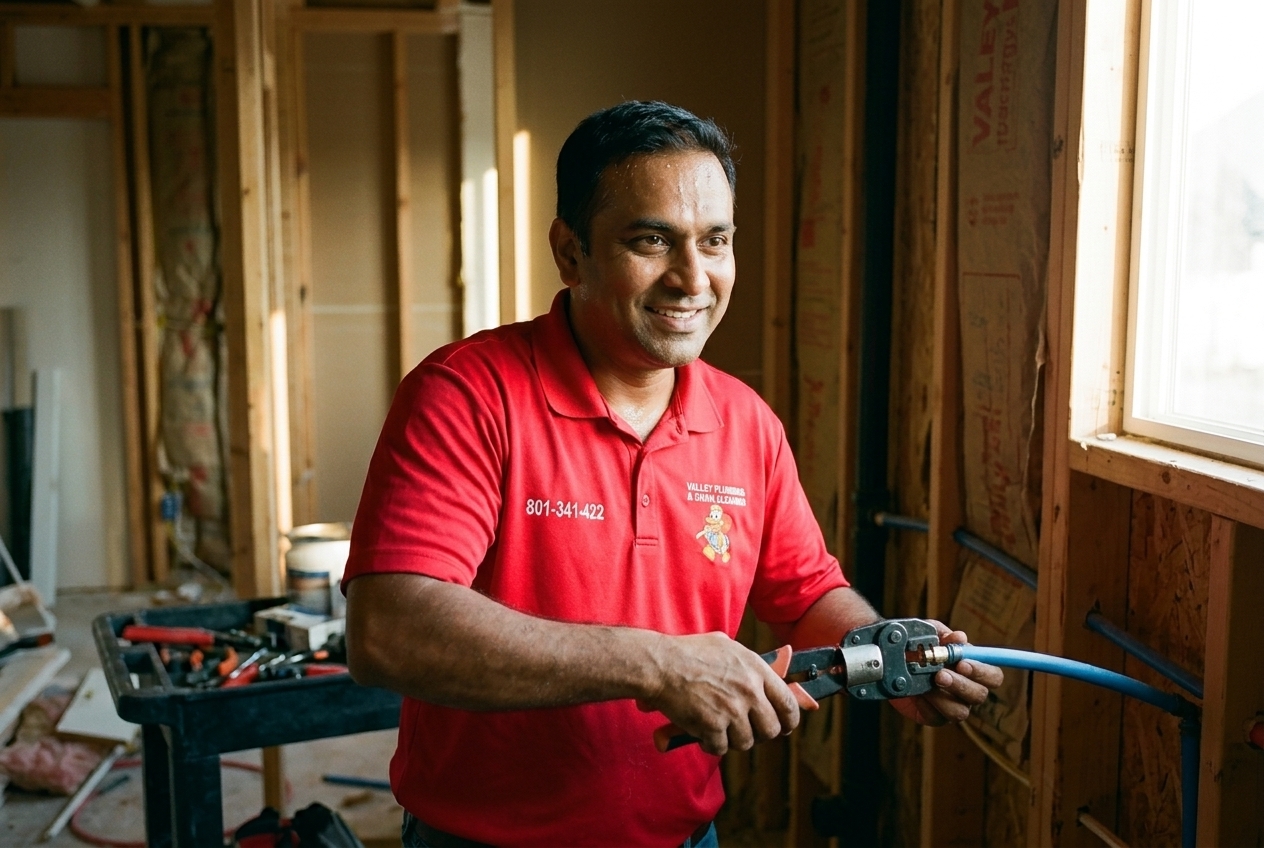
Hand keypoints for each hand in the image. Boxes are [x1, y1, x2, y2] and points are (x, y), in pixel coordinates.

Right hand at [637, 632, 799, 755]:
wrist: (660, 664)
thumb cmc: (689, 653)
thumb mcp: (727, 647)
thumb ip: (749, 665)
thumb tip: (767, 678)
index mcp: (756, 669)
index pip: (788, 704)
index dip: (789, 720)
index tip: (784, 726)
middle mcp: (749, 691)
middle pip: (772, 730)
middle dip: (759, 733)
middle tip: (745, 730)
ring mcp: (732, 710)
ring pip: (746, 742)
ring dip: (732, 739)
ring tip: (718, 727)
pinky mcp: (713, 726)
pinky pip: (721, 748)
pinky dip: (711, 744)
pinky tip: (702, 732)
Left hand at [889, 621, 1002, 725]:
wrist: (890, 661)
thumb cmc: (916, 646)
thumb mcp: (927, 633)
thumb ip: (944, 634)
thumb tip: (960, 637)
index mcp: (972, 670)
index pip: (993, 676)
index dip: (982, 672)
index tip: (961, 664)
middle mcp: (967, 690)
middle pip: (979, 695)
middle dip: (961, 685)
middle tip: (940, 675)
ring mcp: (952, 706)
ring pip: (960, 712)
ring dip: (944, 698)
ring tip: (927, 685)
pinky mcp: (934, 717)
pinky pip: (936, 717)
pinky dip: (926, 704)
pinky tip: (916, 693)